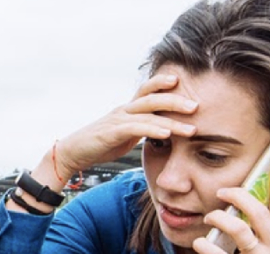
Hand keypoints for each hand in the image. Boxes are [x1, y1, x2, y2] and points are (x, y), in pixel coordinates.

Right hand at [54, 73, 198, 176]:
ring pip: (148, 113)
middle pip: (152, 97)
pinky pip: (136, 128)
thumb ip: (141, 130)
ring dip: (172, 119)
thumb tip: (160, 131)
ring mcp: (117, 120)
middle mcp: (123, 110)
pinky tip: (167, 134)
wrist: (72, 153)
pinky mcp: (111, 133)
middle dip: (176, 100)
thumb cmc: (98, 145)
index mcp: (127, 109)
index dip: (165, 84)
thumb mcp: (124, 135)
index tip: (186, 84)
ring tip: (191, 128)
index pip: (148, 91)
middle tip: (197, 105)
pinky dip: (153, 130)